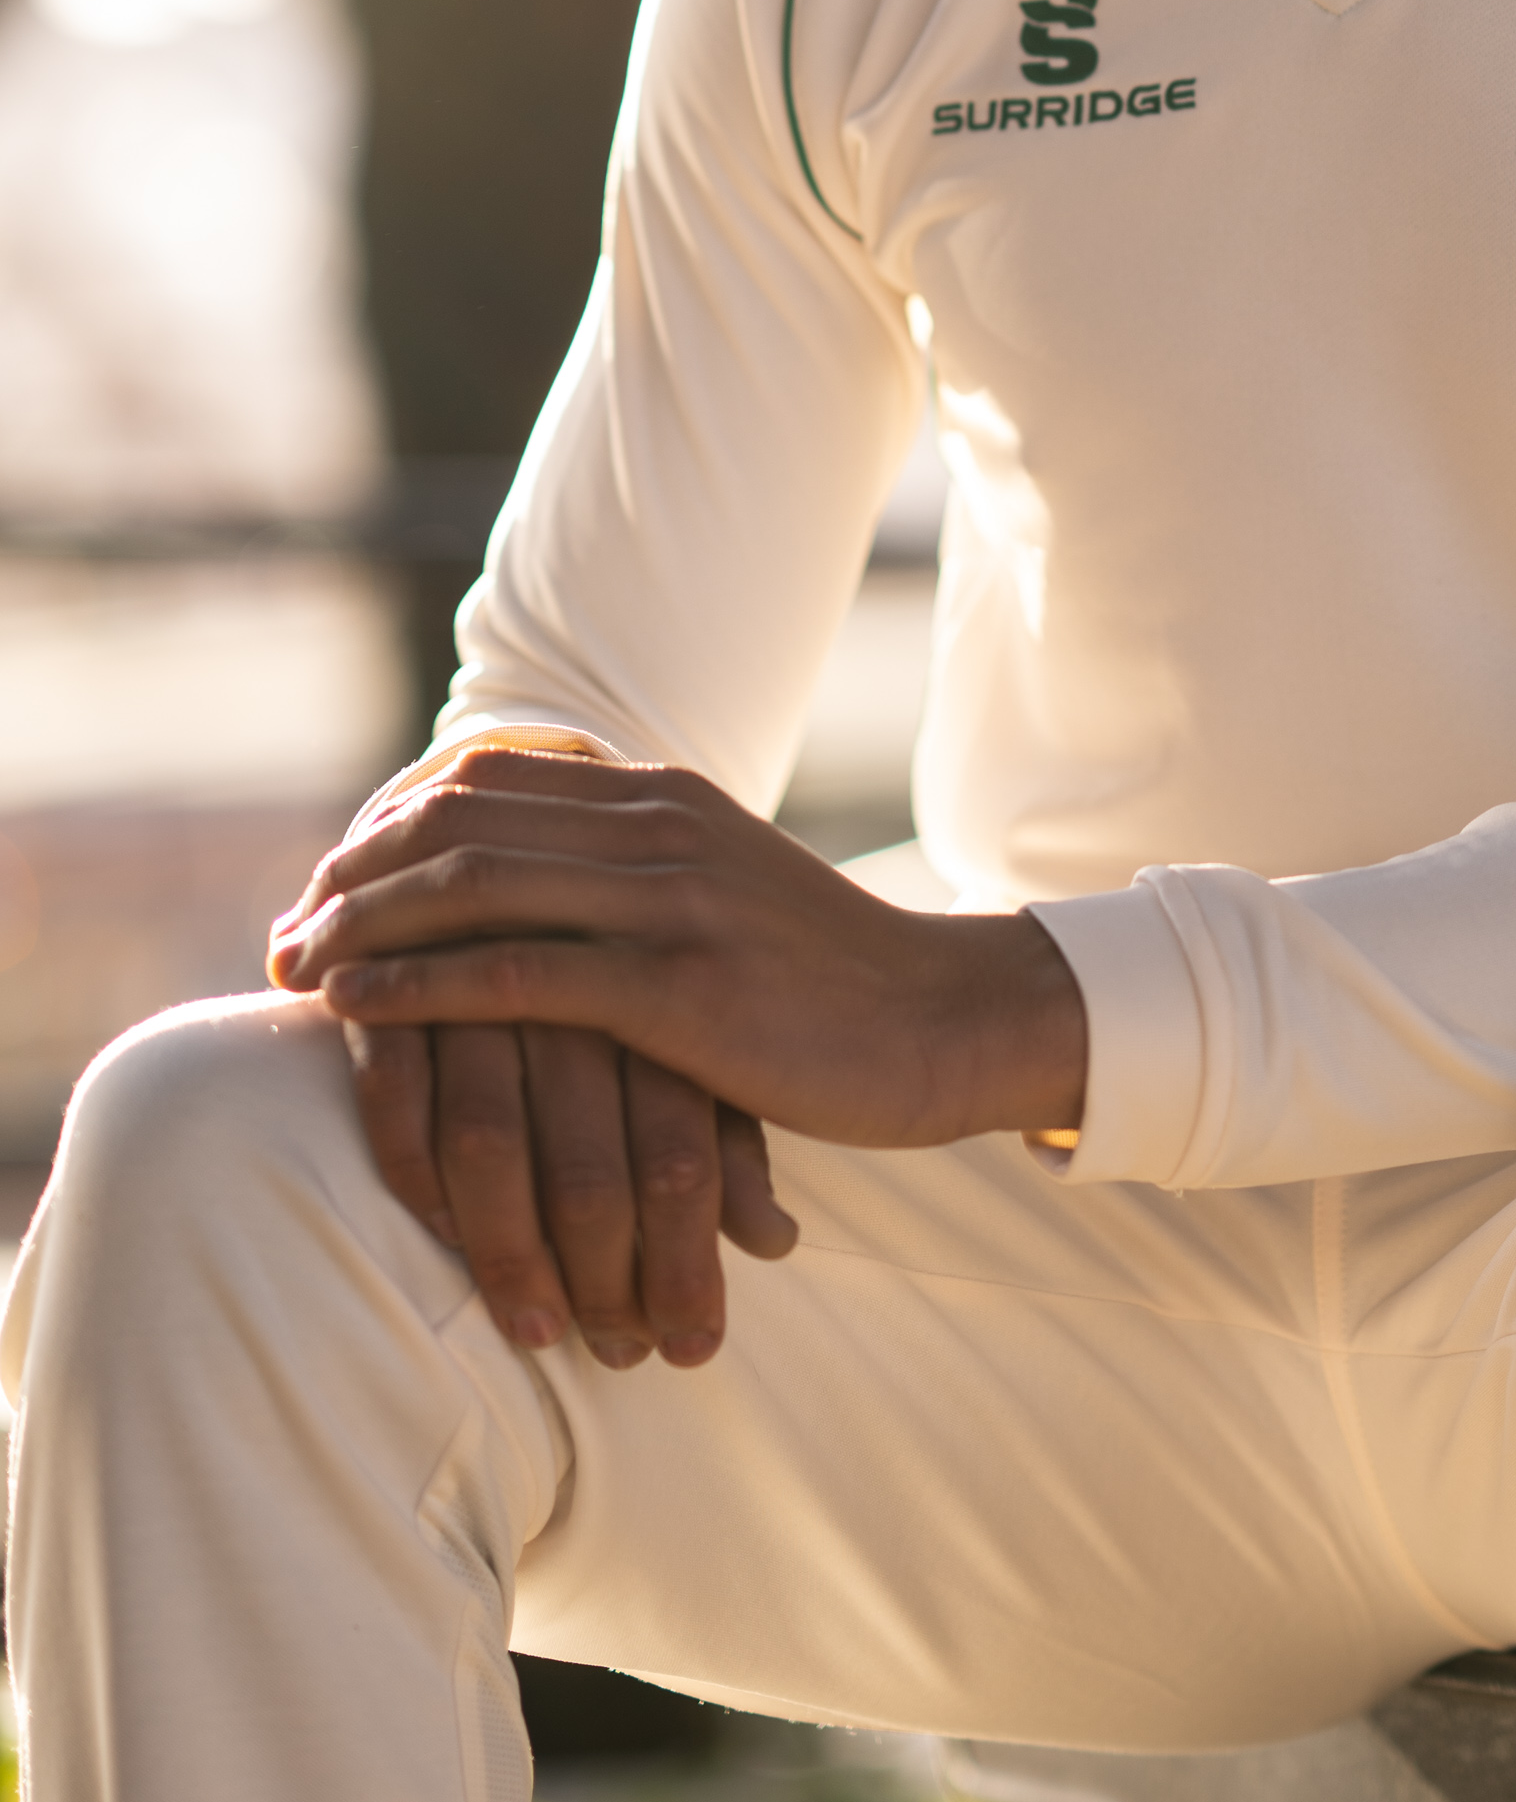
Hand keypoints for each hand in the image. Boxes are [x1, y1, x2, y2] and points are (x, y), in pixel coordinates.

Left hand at [271, 749, 1088, 1367]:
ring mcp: (668, 899)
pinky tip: (350, 1010)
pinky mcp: (676, 986)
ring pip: (468, 887)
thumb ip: (636, 870)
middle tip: (283, 932)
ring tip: (293, 969)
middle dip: (350, 876)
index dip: (385, 826)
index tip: (325, 885)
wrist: (944, 1020)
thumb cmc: (830, 981)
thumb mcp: (726, 889)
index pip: (484, 781)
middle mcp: (656, 826)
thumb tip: (537, 883)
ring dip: (358, 927)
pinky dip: (411, 988)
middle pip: (456, 821)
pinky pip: (511, 974)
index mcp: (663, 795)